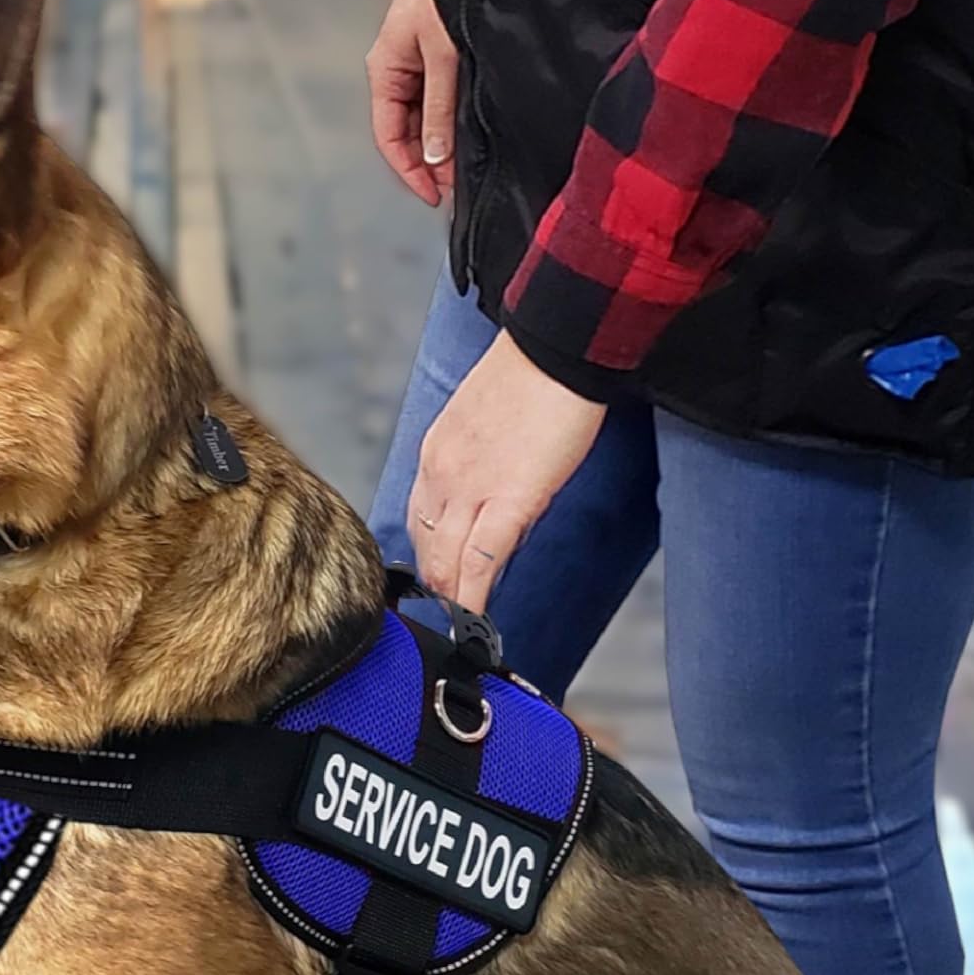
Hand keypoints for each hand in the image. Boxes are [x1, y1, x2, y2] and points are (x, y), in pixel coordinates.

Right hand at [367, 0, 457, 206]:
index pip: (389, 137)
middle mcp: (397, 69)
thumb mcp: (443, 55)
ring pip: (426, 117)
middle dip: (430, 162)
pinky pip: (441, 97)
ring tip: (468, 165)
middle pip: (408, 132)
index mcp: (385, 69)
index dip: (410, 171)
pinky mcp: (440, 53)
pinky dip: (453, 118)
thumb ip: (440, 108)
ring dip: (444, 142)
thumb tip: (436, 157)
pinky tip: (471, 132)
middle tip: (458, 188)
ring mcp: (418, 62)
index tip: (435, 196)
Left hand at [410, 334, 606, 610]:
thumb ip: (475, 460)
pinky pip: (482, 560)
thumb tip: (488, 493)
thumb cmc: (530, 377)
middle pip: (425, 546)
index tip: (436, 576)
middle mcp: (440, 475)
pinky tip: (473, 619)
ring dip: (451, 597)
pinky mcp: (509, 500)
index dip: (427, 553)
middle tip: (444, 615)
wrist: (554, 349)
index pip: (419, 517)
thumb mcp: (481, 421)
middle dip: (433, 586)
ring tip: (458, 625)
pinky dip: (474, 595)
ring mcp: (470, 490)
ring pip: (445, 559)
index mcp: (435, 454)